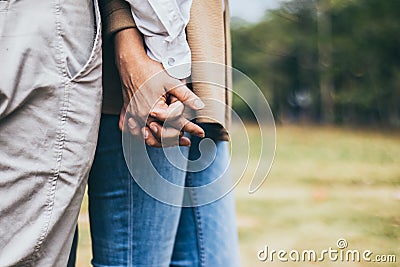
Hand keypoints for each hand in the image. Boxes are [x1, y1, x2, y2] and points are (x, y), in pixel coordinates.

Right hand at [114, 28, 204, 145]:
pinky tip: (148, 136)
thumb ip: (186, 96)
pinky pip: (131, 131)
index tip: (200, 133)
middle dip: (175, 140)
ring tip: (171, 141)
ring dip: (159, 142)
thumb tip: (200, 106)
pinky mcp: (127, 113)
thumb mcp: (171, 82)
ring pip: (146, 138)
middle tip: (187, 141)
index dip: (191, 129)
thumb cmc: (149, 70)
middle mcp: (141, 116)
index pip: (175, 125)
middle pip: (160, 136)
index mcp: (153, 111)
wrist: (130, 62)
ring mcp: (132, 116)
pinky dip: (140, 136)